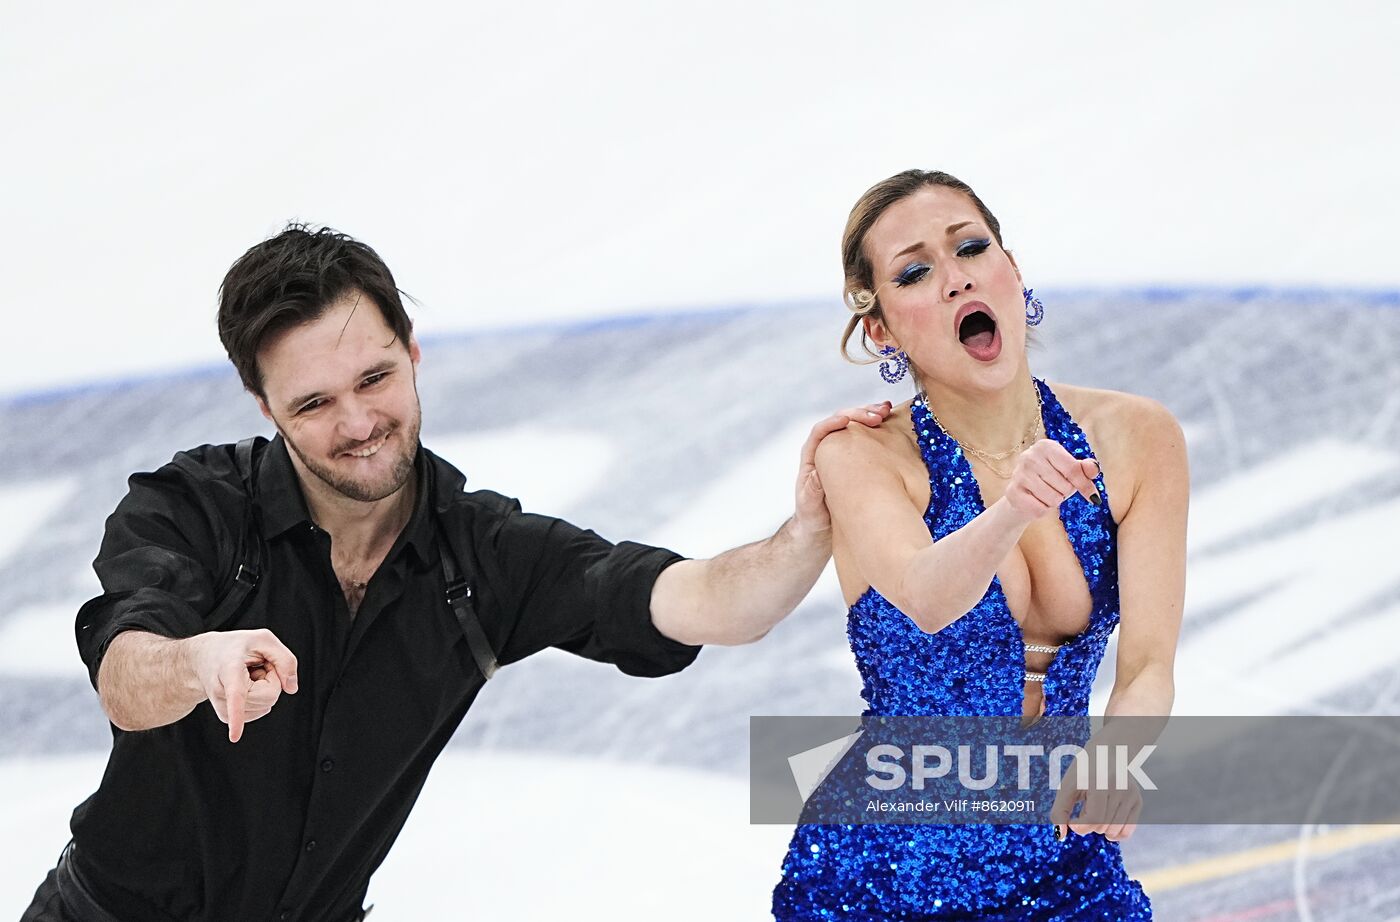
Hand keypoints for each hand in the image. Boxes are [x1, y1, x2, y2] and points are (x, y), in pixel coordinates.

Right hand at [183, 629, 298, 742]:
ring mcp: (222, 707)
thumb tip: (291, 689)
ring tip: (249, 674)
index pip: (235, 696)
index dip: (236, 716)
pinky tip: (247, 684)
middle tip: (256, 665)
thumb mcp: (264, 639)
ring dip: (266, 688)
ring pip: (266, 705)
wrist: (205, 656)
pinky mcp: (227, 716)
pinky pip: (260, 711)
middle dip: (272, 679)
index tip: (234, 737)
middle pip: (268, 697)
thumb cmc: (237, 646)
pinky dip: (260, 697)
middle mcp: (222, 692)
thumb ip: (285, 659)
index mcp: (230, 671)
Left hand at [794, 401, 892, 536]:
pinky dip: (878, 428)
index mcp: (812, 456)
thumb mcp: (809, 506)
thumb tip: (817, 473)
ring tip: (886, 411)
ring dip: (869, 416)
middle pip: (840, 422)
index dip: (833, 423)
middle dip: (858, 414)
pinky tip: (890, 422)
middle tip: (877, 415)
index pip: (820, 431)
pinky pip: (866, 437)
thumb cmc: (812, 517)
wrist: (821, 528)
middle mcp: (827, 449)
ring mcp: (843, 452)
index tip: (848, 421)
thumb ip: (812, 491)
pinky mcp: (857, 458)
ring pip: (855, 426)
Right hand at [1002, 440, 1101, 526]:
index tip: (1094, 499)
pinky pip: (1039, 509)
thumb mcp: (1070, 472)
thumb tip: (1094, 468)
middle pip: (1064, 486)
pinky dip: (1042, 510)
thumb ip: (1085, 469)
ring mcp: (1018, 473)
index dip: (1085, 486)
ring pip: (1053, 499)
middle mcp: (1029, 456)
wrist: (1023, 494)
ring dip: (1054, 502)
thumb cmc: (1052, 480)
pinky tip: (1035, 501)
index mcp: (1046, 446)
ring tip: (1045, 495)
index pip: (1073, 469)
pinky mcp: (1012, 491)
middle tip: (1055, 489)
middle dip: (1064, 493)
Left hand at [1049, 737, 1143, 842]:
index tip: (1071, 821)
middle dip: (1088, 824)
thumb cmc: (1083, 770)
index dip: (1079, 826)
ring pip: (1113, 831)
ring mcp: (1131, 796)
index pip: (1093, 819)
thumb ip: (1059, 811)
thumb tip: (1061, 836)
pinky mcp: (1138, 801)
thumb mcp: (1066, 786)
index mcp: (1100, 783)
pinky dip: (1114, 834)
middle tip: (1085, 807)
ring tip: (1096, 809)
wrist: (1108, 751)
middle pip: (1102, 826)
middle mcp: (1119, 789)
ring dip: (1100, 828)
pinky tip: (1106, 823)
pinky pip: (1127, 831)